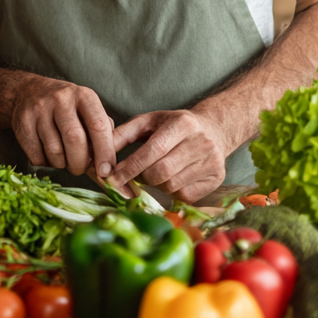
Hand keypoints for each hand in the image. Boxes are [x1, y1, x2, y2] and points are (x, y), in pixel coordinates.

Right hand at [10, 76, 115, 177]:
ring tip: (63, 159)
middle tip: (80, 169)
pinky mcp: (22, 123)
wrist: (28, 91)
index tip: (106, 172)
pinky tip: (48, 155)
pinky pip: (37, 156)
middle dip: (80, 163)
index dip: (105, 152)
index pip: (99, 126)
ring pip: (54, 151)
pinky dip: (45, 163)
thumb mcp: (87, 108)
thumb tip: (108, 163)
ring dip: (62, 164)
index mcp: (83, 96)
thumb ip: (101, 131)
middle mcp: (60, 99)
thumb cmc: (66, 106)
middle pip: (74, 139)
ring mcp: (39, 110)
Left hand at [107, 109, 230, 202]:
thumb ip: (123, 134)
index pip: (152, 151)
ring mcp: (211, 162)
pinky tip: (170, 179)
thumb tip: (99, 153)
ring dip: (156, 185)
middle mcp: (201, 143)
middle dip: (141, 177)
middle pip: (162, 172)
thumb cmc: (172, 125)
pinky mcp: (217, 179)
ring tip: (153, 173)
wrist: (214, 129)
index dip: (130, 167)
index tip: (112, 177)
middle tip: (132, 175)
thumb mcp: (148, 122)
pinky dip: (172, 192)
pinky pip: (186, 196)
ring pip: (172, 186)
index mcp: (182, 124)